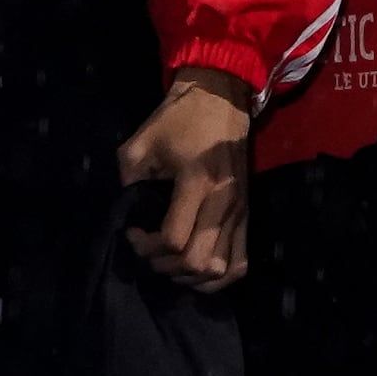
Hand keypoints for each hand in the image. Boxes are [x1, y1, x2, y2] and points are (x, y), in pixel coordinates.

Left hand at [120, 67, 259, 286]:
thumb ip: (129, 182)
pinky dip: (217, 276)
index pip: (173, 240)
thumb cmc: (177, 119)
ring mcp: (240, 211)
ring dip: (190, 276)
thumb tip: (131, 216)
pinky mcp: (247, 215)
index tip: (131, 231)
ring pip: (220, 270)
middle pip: (197, 262)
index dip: (144, 247)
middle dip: (164, 266)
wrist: (220, 99)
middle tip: (148, 250)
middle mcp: (224, 202)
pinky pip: (240, 263)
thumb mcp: (139, 144)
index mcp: (196, 182)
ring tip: (171, 261)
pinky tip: (196, 270)